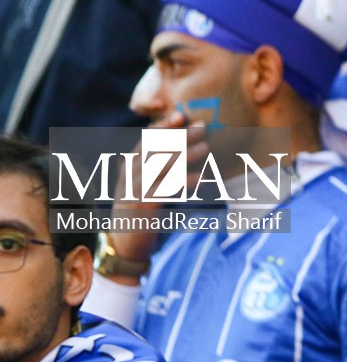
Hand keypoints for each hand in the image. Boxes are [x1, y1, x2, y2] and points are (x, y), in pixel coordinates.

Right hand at [107, 113, 210, 271]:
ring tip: (206, 148)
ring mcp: (133, 192)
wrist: (125, 246)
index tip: (180, 115)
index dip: (162, 127)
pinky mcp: (141, 209)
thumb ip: (160, 169)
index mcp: (129, 169)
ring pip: (159, 167)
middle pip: (155, 150)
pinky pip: (163, 191)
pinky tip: (200, 178)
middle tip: (202, 126)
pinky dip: (182, 182)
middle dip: (179, 136)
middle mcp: (129, 177)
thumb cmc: (142, 213)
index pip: (144, 141)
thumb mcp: (147, 187)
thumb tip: (188, 148)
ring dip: (184, 156)